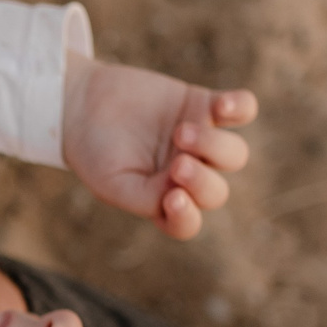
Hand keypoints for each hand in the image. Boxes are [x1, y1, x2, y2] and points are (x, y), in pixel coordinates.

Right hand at [60, 54, 256, 238]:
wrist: (82, 102)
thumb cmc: (93, 150)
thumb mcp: (111, 182)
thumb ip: (146, 198)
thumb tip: (180, 194)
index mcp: (162, 201)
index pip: (187, 223)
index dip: (186, 216)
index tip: (172, 197)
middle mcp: (186, 175)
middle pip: (215, 191)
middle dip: (201, 181)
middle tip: (178, 164)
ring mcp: (199, 142)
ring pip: (234, 154)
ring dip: (214, 147)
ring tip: (181, 132)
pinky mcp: (203, 106)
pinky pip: (243, 110)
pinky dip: (240, 107)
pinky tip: (221, 106)